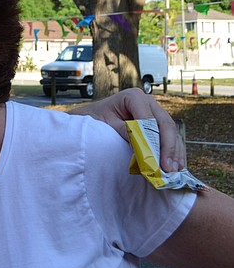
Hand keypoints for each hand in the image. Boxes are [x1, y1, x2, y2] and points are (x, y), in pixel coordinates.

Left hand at [70, 88, 185, 171]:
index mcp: (134, 97)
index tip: (155, 159)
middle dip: (168, 148)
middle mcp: (148, 102)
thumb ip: (122, 130)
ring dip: (174, 152)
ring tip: (174, 170)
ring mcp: (154, 112)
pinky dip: (174, 151)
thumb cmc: (94, 118)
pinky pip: (170, 137)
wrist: (90, 116)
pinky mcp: (157, 123)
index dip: (154, 140)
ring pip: (171, 132)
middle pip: (165, 125)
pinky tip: (176, 164)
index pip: (149, 119)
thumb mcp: (104, 123)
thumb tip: (140, 145)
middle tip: (168, 168)